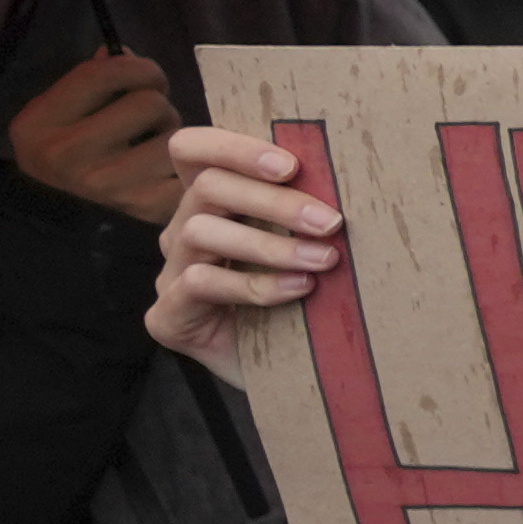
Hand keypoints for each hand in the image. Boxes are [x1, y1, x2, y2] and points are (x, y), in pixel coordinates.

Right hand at [1, 48, 179, 228]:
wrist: (56, 221)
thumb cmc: (63, 153)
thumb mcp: (55, 112)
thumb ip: (89, 78)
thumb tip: (126, 55)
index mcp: (42, 123)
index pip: (105, 74)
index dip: (138, 67)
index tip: (144, 75)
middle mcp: (69, 155)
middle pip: (150, 103)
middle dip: (157, 103)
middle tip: (149, 118)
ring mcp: (107, 185)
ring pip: (173, 136)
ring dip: (171, 135)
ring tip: (153, 145)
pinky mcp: (145, 208)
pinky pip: (187, 170)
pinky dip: (186, 167)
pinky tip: (168, 171)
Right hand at [146, 125, 340, 370]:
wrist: (298, 376)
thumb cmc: (311, 302)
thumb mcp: (310, 247)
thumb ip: (309, 211)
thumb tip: (355, 174)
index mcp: (212, 203)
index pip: (193, 150)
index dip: (234, 147)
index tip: (292, 165)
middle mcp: (183, 231)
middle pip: (207, 188)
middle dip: (275, 202)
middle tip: (332, 222)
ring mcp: (171, 274)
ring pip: (201, 232)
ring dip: (271, 245)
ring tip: (324, 260)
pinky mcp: (168, 316)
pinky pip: (200, 283)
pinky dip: (254, 285)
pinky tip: (298, 290)